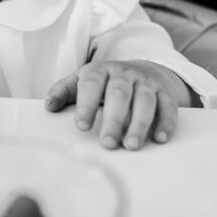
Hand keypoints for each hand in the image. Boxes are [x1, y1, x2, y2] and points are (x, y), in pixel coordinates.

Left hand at [44, 60, 191, 150]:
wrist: (144, 70)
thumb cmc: (105, 83)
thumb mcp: (82, 81)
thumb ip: (64, 91)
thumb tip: (48, 106)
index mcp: (100, 70)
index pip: (91, 84)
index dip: (86, 104)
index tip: (81, 126)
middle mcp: (124, 74)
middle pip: (119, 94)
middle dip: (114, 119)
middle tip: (108, 143)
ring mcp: (146, 83)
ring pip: (144, 101)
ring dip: (139, 124)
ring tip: (132, 146)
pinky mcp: (165, 93)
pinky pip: (168, 106)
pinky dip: (166, 122)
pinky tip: (160, 139)